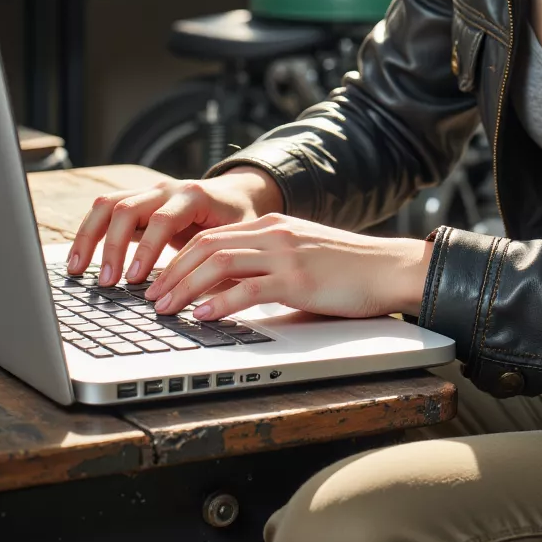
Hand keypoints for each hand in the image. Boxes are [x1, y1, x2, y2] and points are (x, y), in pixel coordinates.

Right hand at [67, 168, 284, 285]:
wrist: (237, 194)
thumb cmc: (239, 220)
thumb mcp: (238, 239)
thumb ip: (220, 262)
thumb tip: (204, 300)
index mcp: (193, 196)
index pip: (163, 219)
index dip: (147, 249)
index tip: (135, 280)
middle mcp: (166, 189)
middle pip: (127, 208)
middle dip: (112, 247)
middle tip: (107, 283)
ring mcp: (148, 193)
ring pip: (108, 205)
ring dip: (90, 238)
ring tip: (77, 270)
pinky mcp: (137, 202)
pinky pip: (104, 211)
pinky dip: (89, 234)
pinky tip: (79, 261)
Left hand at [142, 214, 434, 322]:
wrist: (390, 268)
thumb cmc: (350, 269)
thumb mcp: (301, 258)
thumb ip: (267, 267)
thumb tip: (228, 293)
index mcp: (272, 225)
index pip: (211, 235)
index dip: (178, 258)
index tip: (160, 281)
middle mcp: (274, 233)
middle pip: (206, 246)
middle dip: (172, 273)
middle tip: (151, 298)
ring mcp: (285, 254)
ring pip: (219, 264)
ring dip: (185, 287)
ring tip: (166, 308)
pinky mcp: (298, 279)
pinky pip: (248, 289)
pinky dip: (219, 303)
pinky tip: (202, 316)